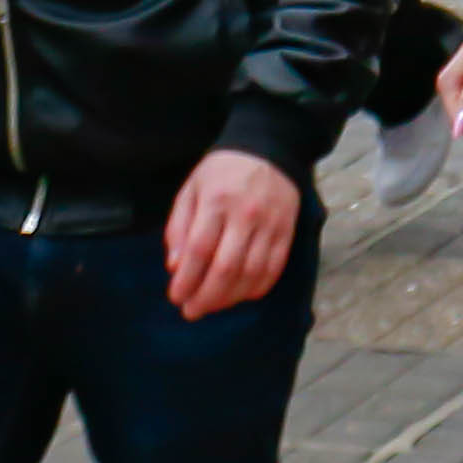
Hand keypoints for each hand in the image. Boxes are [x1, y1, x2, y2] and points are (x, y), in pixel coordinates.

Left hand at [165, 147, 302, 318]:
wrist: (269, 151)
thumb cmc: (222, 173)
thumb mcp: (191, 189)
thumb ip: (179, 227)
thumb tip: (175, 267)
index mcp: (217, 201)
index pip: (199, 250)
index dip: (186, 279)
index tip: (176, 297)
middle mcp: (245, 215)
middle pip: (226, 267)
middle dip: (206, 297)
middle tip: (192, 311)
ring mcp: (270, 224)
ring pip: (251, 273)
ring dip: (229, 297)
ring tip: (213, 306)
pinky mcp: (287, 232)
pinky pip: (273, 269)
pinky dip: (256, 288)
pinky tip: (240, 295)